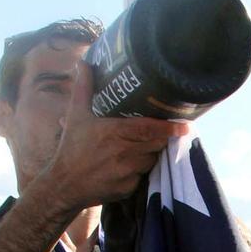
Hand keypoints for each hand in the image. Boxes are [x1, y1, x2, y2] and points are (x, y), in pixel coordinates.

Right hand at [46, 62, 189, 209]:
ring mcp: (128, 173)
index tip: (185, 126)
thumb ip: (83, 88)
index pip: (148, 129)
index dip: (168, 128)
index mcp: (114, 132)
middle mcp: (124, 153)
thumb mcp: (75, 115)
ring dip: (150, 153)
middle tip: (163, 132)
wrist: (65, 185)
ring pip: (151, 160)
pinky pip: (144, 176)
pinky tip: (130, 164)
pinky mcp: (129, 189)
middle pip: (155, 144)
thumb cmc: (72, 148)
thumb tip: (84, 62)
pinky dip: (141, 169)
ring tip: (139, 147)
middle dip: (160, 138)